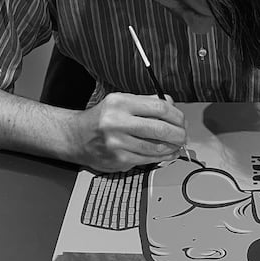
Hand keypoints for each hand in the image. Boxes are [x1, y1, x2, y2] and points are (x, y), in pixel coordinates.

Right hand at [71, 92, 185, 172]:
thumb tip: (171, 103)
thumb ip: (145, 102)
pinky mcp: (118, 159)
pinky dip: (162, 157)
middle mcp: (117, 122)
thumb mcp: (120, 102)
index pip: (159, 107)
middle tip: (183, 135)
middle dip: (178, 133)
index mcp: (120, 103)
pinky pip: (147, 159)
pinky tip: (167, 154)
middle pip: (160, 128)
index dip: (176, 115)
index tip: (181, 120)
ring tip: (177, 145)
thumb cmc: (101, 119)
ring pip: (156, 147)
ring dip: (172, 147)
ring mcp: (117, 142)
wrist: (76, 137)